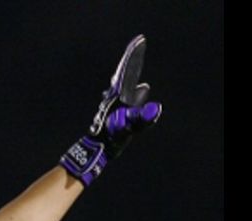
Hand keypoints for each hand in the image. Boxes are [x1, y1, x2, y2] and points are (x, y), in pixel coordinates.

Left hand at [60, 34, 162, 185]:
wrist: (96, 150)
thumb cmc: (110, 138)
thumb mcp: (128, 127)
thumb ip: (141, 118)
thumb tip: (156, 108)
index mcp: (118, 96)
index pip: (127, 71)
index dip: (133, 55)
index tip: (139, 40)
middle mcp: (114, 97)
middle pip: (124, 74)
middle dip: (132, 60)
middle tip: (139, 44)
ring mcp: (113, 105)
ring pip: (123, 85)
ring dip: (131, 74)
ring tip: (138, 64)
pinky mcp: (115, 114)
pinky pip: (126, 97)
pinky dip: (132, 90)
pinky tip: (140, 91)